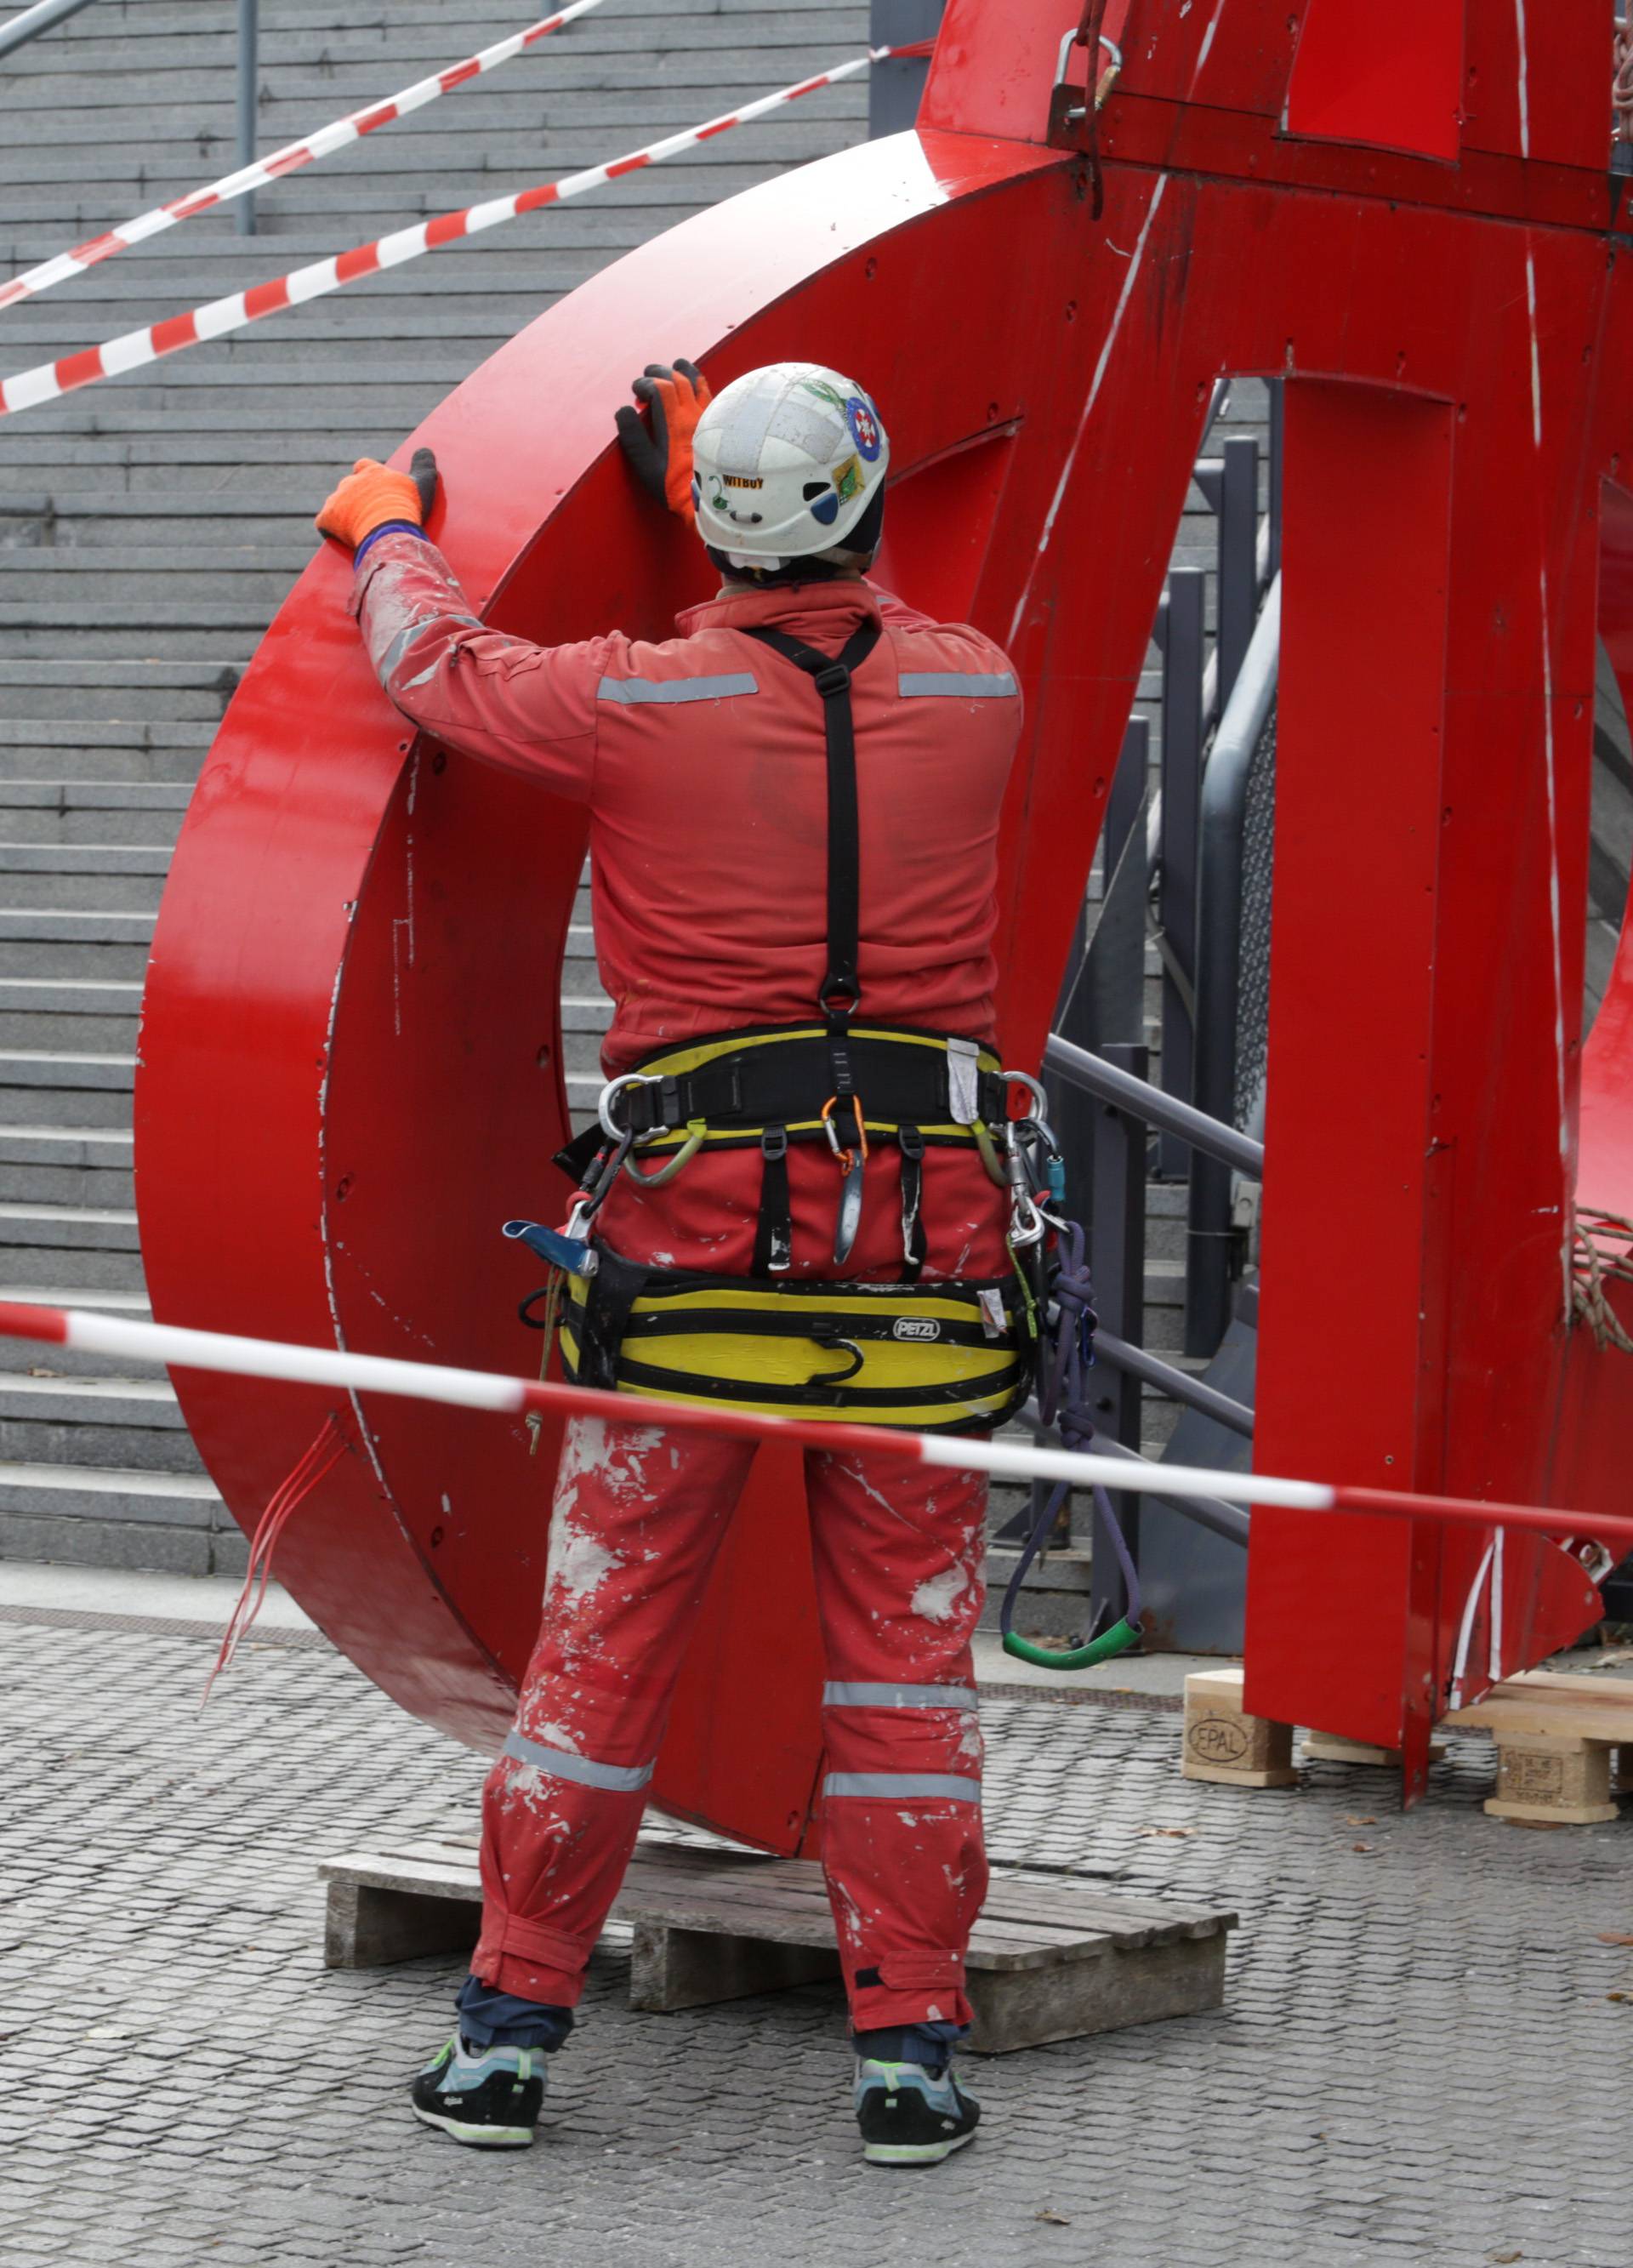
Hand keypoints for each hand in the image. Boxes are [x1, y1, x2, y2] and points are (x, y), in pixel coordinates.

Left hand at [316, 448, 437, 548]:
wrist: (387, 530)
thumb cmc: (407, 508)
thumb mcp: (422, 483)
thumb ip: (424, 465)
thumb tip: (426, 449)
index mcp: (372, 472)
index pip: (364, 466)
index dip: (368, 477)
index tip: (376, 488)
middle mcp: (351, 482)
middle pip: (349, 485)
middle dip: (356, 497)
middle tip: (370, 513)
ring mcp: (338, 499)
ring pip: (337, 502)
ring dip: (344, 513)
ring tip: (358, 528)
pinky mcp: (328, 518)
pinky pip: (324, 522)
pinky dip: (330, 528)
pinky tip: (340, 537)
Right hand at [614, 361, 709, 521]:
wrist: (712, 498)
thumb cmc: (675, 485)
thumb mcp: (646, 464)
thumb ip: (633, 436)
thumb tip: (624, 410)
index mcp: (672, 420)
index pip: (658, 386)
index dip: (644, 383)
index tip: (636, 391)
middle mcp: (692, 412)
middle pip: (678, 378)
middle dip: (660, 372)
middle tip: (649, 373)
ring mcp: (708, 416)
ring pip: (698, 382)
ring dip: (684, 371)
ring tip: (676, 366)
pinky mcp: (719, 424)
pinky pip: (711, 395)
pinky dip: (700, 384)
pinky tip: (698, 387)